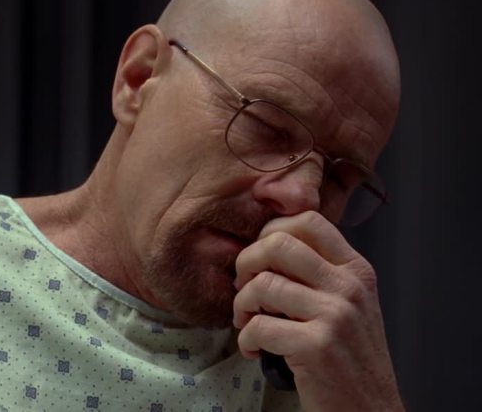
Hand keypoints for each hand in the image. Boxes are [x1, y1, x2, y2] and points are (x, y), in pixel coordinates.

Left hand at [232, 211, 403, 410]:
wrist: (371, 411)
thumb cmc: (350, 359)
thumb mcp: (347, 304)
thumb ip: (316, 273)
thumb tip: (264, 248)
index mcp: (355, 269)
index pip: (307, 220)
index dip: (271, 232)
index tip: (260, 259)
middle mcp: (349, 286)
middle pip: (277, 243)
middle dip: (246, 263)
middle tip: (244, 288)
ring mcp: (335, 315)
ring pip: (262, 285)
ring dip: (241, 306)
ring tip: (247, 323)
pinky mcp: (317, 346)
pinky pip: (258, 326)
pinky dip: (245, 339)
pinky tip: (254, 350)